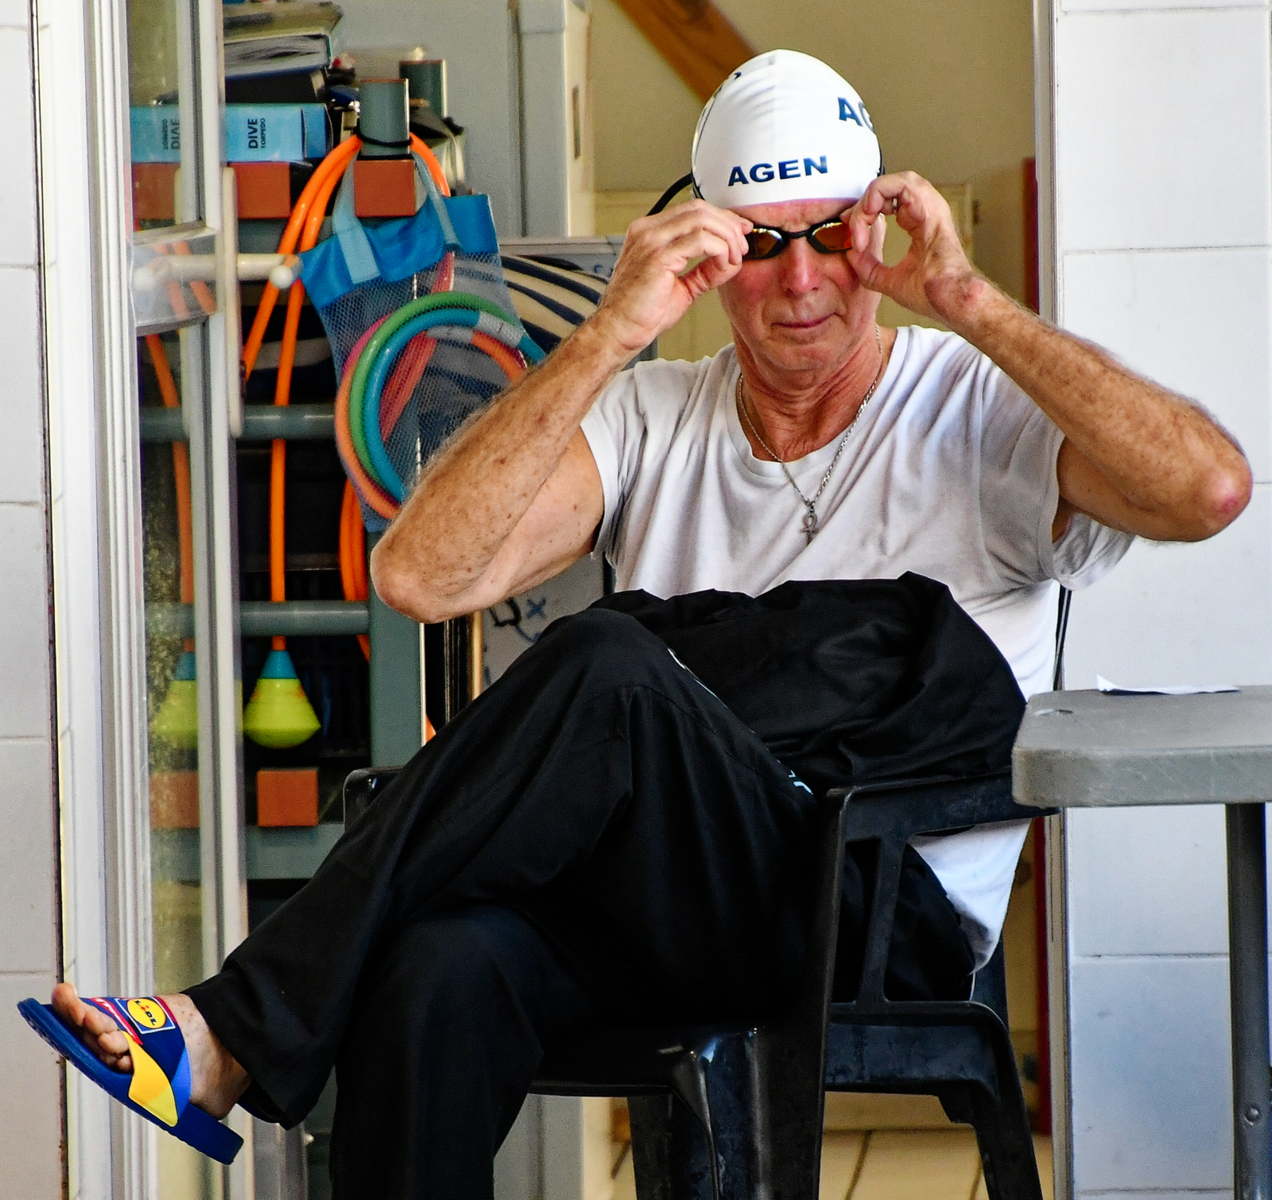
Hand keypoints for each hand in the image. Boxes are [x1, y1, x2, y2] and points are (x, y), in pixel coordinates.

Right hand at [594, 200, 751, 353]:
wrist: (619, 331)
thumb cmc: (641, 314)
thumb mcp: (681, 288)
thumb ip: (702, 272)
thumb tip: (729, 263)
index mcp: (649, 233)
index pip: (692, 211)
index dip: (721, 219)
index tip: (740, 232)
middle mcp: (647, 231)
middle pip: (699, 209)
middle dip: (728, 224)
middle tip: (743, 244)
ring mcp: (651, 241)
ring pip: (702, 219)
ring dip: (727, 236)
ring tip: (735, 257)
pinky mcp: (658, 256)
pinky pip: (701, 241)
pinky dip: (720, 250)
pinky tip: (723, 264)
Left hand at [845, 172, 985, 327]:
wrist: (949, 301)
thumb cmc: (931, 294)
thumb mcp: (889, 281)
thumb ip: (869, 268)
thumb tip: (850, 254)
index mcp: (919, 223)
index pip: (888, 201)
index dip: (864, 212)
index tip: (853, 237)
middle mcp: (926, 210)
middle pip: (889, 187)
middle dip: (865, 202)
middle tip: (850, 222)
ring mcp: (931, 207)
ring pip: (895, 180)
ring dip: (871, 197)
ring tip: (862, 219)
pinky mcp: (932, 208)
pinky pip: (902, 184)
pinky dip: (879, 195)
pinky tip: (870, 215)